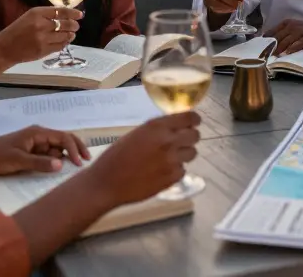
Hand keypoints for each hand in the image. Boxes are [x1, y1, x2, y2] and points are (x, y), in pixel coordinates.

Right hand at [0, 6, 81, 64]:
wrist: (5, 48)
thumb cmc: (17, 31)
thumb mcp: (29, 16)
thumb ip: (45, 15)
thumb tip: (64, 15)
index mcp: (37, 13)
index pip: (60, 11)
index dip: (73, 13)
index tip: (79, 14)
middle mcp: (41, 24)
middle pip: (65, 24)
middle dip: (73, 25)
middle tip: (76, 25)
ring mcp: (43, 38)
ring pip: (64, 36)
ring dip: (71, 34)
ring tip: (72, 33)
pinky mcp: (43, 50)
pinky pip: (60, 46)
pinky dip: (65, 43)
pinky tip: (65, 41)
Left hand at [0, 126, 89, 177]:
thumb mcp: (18, 161)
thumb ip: (40, 163)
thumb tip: (61, 165)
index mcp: (37, 133)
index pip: (63, 137)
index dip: (74, 149)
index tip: (80, 163)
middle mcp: (39, 136)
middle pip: (64, 139)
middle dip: (76, 148)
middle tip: (87, 161)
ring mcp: (35, 144)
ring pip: (57, 148)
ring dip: (68, 155)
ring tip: (78, 166)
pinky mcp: (31, 152)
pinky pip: (49, 154)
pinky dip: (57, 160)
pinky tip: (62, 168)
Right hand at [79, 112, 201, 205]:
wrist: (107, 183)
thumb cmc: (116, 156)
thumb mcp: (137, 134)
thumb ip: (157, 130)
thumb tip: (174, 128)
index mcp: (157, 126)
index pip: (189, 117)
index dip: (194, 120)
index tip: (194, 123)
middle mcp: (168, 141)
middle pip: (195, 136)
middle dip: (190, 138)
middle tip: (181, 142)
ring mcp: (172, 161)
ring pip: (192, 153)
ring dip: (184, 154)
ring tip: (169, 159)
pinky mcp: (172, 178)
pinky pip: (183, 170)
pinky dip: (176, 171)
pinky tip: (161, 172)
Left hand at [265, 18, 302, 54]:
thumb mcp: (293, 30)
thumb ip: (281, 34)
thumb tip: (266, 42)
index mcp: (287, 23)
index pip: (272, 31)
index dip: (265, 40)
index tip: (259, 48)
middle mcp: (292, 26)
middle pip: (278, 37)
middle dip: (271, 46)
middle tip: (264, 55)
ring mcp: (301, 32)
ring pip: (286, 41)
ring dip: (279, 49)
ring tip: (273, 56)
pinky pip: (298, 44)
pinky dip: (292, 49)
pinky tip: (287, 54)